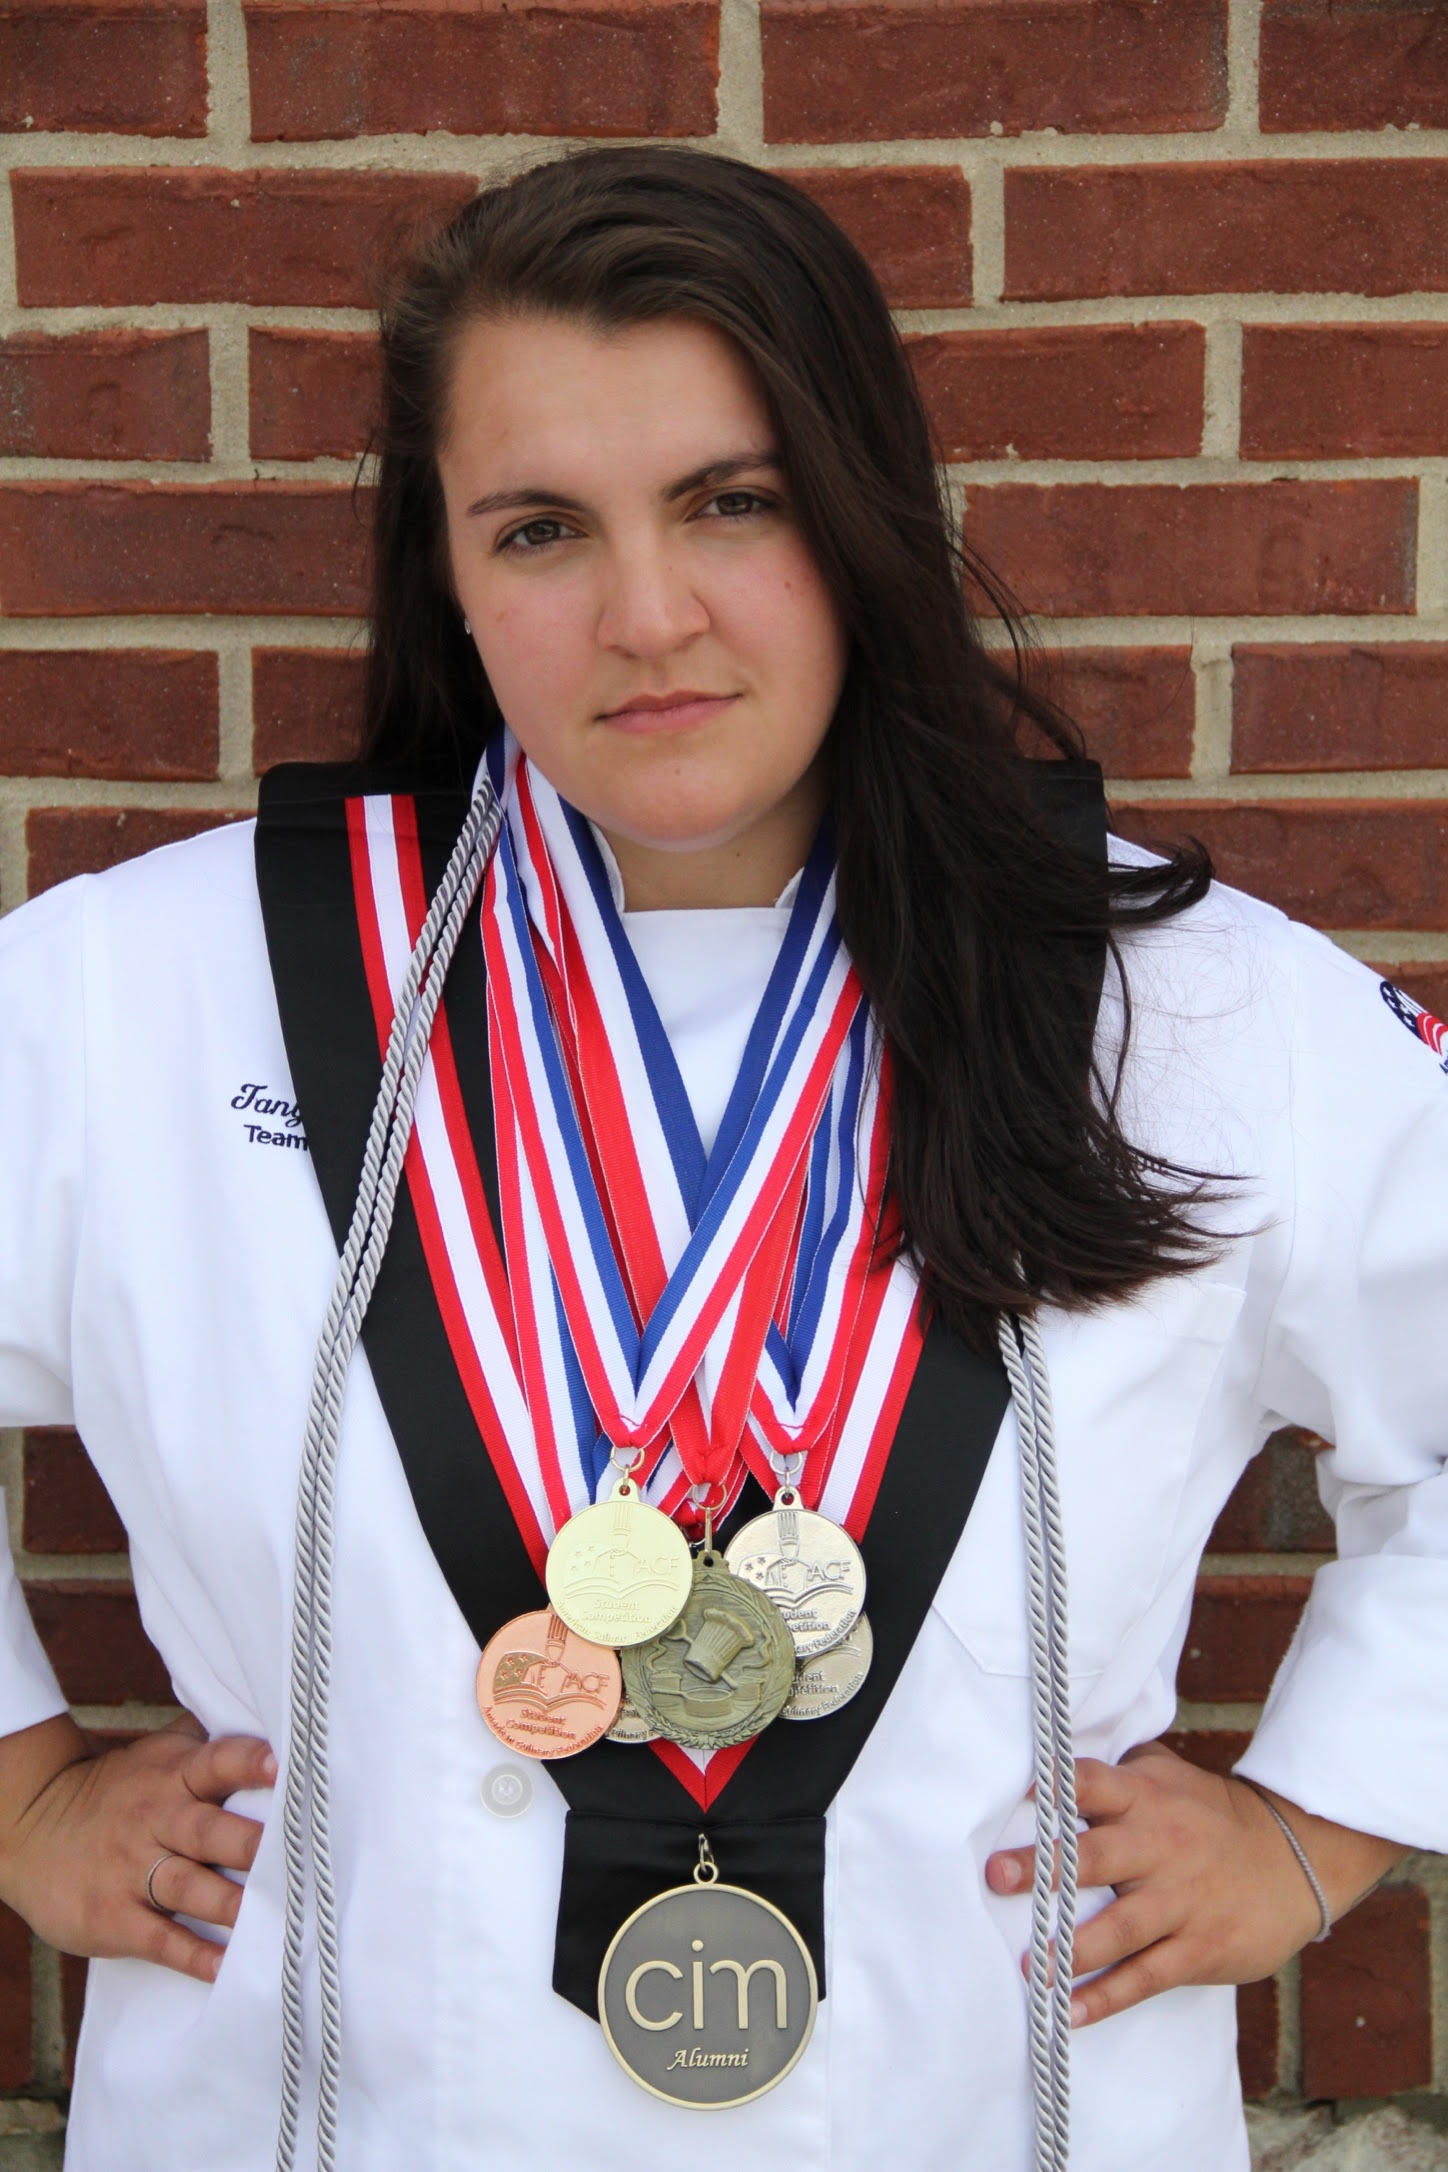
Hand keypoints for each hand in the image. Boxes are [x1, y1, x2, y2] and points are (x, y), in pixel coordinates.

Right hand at [0, 1711, 276, 1986]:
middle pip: (208, 1830)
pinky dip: (192, 1954)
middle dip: (248, 1843)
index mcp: (175, 1774)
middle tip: (293, 1854)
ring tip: (270, 1915)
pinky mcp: (113, 1917)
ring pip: (188, 1885)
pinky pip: (159, 1938)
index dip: (248, 1763)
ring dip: (229, 1902)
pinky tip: (223, 1966)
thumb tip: (273, 1717)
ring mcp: (132, 1870)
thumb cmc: (121, 1789)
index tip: (281, 1765)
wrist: (32, 1826)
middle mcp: (157, 1818)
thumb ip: (210, 1739)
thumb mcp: (159, 1754)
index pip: (216, 1762)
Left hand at [984, 1740, 1407, 2027]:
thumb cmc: (1209, 1814)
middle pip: (1096, 1856)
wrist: (1296, 1859)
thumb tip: (1048, 1765)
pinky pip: (1148, 1976)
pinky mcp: (1200, 1948)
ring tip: (1029, 1967)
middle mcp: (1159, 1846)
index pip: (1096, 1783)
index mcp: (1144, 1799)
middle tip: (997, 1876)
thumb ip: (1115, 1773)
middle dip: (1045, 1867)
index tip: (1021, 1792)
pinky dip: (1109, 1996)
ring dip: (1073, 1948)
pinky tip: (1071, 2013)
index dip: (1059, 1785)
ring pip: (1121, 1926)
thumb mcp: (1167, 1777)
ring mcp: (1181, 1901)